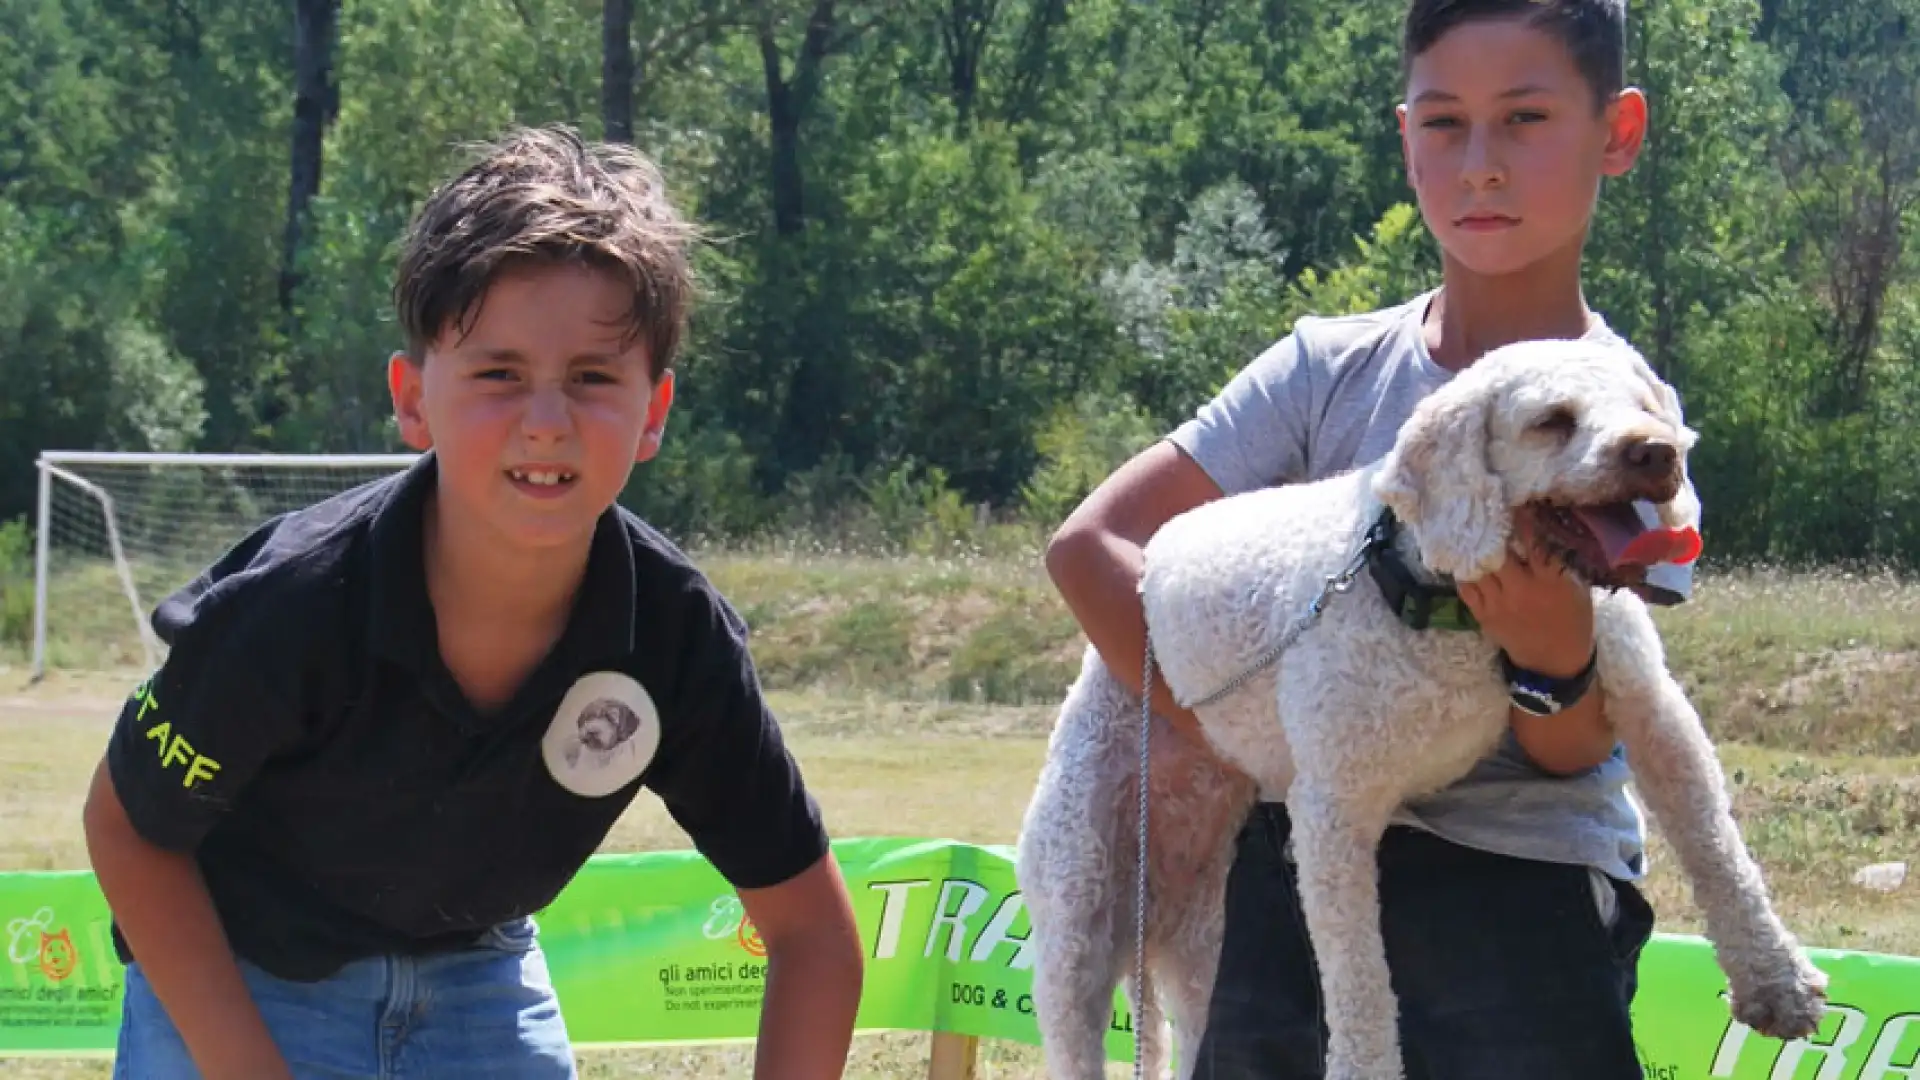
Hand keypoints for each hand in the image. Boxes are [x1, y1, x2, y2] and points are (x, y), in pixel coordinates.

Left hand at [1457, 514, 1593, 677]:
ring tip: (1468, 528)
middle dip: (1490, 531)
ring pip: (1477, 567)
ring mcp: (1498, 604)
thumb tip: (1548, 523)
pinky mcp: (1483, 615)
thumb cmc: (1572, 618)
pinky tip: (1463, 556)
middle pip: (1497, 552)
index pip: (1535, 542)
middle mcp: (1522, 591)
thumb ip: (1561, 558)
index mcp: (1551, 582)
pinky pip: (1465, 586)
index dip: (1523, 520)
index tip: (1515, 501)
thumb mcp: (1577, 587)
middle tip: (1484, 511)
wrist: (1554, 662)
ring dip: (1473, 548)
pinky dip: (1464, 570)